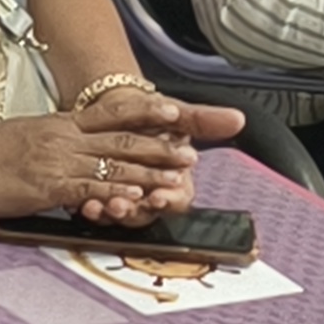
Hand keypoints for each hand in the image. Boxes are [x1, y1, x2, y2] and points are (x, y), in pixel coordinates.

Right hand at [0, 107, 210, 221]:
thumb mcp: (26, 135)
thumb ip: (55, 139)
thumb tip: (74, 143)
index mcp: (62, 124)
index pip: (113, 113)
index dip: (148, 112)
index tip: (177, 112)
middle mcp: (65, 137)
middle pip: (123, 139)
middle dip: (162, 147)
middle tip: (193, 154)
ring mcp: (57, 160)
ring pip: (113, 165)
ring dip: (150, 173)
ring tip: (178, 180)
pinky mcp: (45, 186)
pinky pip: (87, 190)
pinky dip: (114, 195)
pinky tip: (135, 200)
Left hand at [68, 86, 246, 219]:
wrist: (112, 108)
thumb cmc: (148, 115)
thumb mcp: (177, 114)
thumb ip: (206, 121)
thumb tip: (238, 119)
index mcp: (175, 180)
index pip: (179, 200)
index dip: (170, 200)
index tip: (160, 196)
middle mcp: (151, 194)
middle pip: (147, 214)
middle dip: (135, 211)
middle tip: (123, 205)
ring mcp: (126, 198)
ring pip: (122, 216)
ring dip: (112, 213)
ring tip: (102, 206)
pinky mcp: (102, 196)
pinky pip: (98, 209)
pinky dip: (91, 208)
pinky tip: (84, 203)